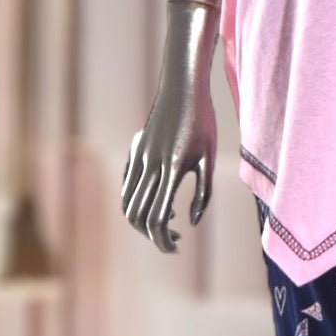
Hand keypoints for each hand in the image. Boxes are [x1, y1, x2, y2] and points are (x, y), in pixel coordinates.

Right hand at [121, 2, 218, 253]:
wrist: (182, 86)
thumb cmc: (202, 122)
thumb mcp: (208, 158)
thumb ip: (202, 194)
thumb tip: (190, 223)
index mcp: (171, 169)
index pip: (158, 218)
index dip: (163, 241)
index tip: (176, 248)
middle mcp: (150, 165)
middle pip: (138, 216)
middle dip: (153, 236)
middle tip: (174, 241)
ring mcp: (138, 157)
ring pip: (128, 202)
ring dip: (143, 220)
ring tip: (169, 224)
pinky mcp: (134, 151)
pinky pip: (128, 185)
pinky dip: (137, 202)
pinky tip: (161, 202)